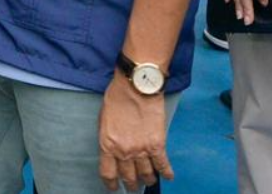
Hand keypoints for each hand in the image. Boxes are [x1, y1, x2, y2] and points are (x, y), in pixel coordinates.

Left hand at [98, 74, 172, 191]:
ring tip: (149, 181)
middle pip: (128, 176)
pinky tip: (168, 177)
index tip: (114, 188)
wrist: (136, 87)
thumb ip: (108, 138)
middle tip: (133, 187)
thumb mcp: (103, 120)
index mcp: (107, 145)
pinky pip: (163, 164)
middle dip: (131, 184)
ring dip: (148, 180)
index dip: (111, 184)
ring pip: (146, 174)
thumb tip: (113, 149)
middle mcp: (124, 152)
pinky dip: (166, 173)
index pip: (108, 173)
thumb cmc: (117, 98)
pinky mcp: (157, 145)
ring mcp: (141, 150)